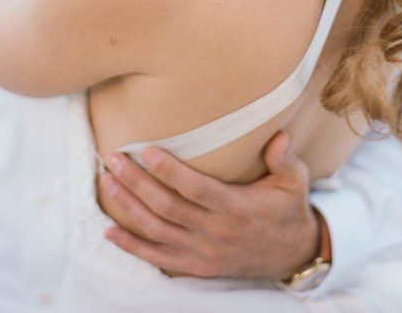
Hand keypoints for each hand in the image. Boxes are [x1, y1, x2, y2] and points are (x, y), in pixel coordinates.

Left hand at [102, 131, 321, 279]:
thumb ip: (284, 158)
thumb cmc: (287, 209)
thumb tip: (280, 134)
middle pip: (168, 208)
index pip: (196, 189)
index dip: (170, 171)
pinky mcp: (196, 267)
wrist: (292, 254)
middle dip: (137, 183)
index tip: (147, 151)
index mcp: (237, 208)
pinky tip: (109, 232)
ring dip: (129, 207)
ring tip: (107, 182)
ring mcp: (203, 253)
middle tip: (113, 159)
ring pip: (157, 230)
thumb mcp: (294, 182)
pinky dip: (132, 247)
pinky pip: (158, 259)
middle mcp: (216, 232)